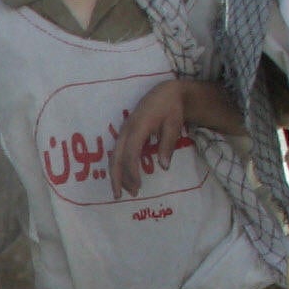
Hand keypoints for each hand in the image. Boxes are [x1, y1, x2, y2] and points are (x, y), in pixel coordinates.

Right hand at [110, 77, 243, 197]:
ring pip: (114, 156)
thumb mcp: (174, 125)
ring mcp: (123, 132)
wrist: (164, 92)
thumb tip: (164, 167)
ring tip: (124, 191)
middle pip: (116, 157)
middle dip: (117, 178)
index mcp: (138, 127)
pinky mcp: (124, 134)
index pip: (131, 154)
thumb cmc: (171, 108)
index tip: (139, 186)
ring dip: (117, 174)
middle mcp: (126, 130)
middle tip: (121, 196)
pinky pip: (117, 152)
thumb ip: (168, 145)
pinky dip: (118, 166)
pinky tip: (124, 177)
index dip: (132, 172)